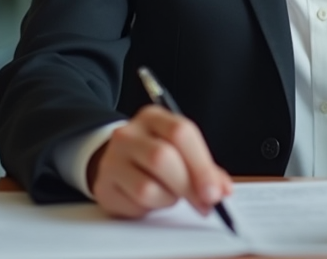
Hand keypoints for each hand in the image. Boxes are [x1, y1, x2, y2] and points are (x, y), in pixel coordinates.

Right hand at [88, 105, 232, 218]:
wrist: (116, 162)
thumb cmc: (155, 156)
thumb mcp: (180, 152)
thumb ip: (204, 168)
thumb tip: (223, 190)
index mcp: (153, 117)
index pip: (180, 133)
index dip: (201, 165)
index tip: (216, 191)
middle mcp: (129, 133)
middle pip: (162, 158)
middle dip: (189, 186)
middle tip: (205, 204)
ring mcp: (112, 159)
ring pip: (147, 187)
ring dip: (168, 199)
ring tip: (170, 196)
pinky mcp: (104, 186)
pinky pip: (134, 204)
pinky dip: (150, 209)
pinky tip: (151, 201)